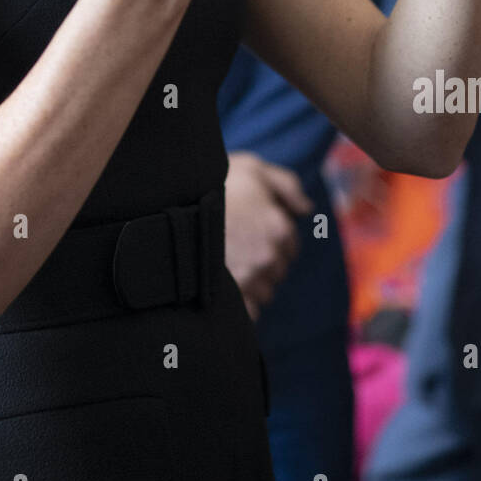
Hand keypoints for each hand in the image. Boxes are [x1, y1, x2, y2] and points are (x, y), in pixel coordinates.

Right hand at [224, 152, 313, 319]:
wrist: (174, 207)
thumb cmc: (216, 184)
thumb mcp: (254, 169)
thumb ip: (288, 186)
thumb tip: (307, 209)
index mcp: (280, 228)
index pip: (291, 246)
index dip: (273, 238)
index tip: (252, 231)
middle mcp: (270, 256)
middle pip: (278, 270)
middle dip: (264, 261)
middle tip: (238, 246)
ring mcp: (251, 279)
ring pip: (264, 292)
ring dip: (253, 283)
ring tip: (228, 263)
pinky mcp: (233, 297)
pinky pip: (250, 311)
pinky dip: (242, 304)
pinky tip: (227, 287)